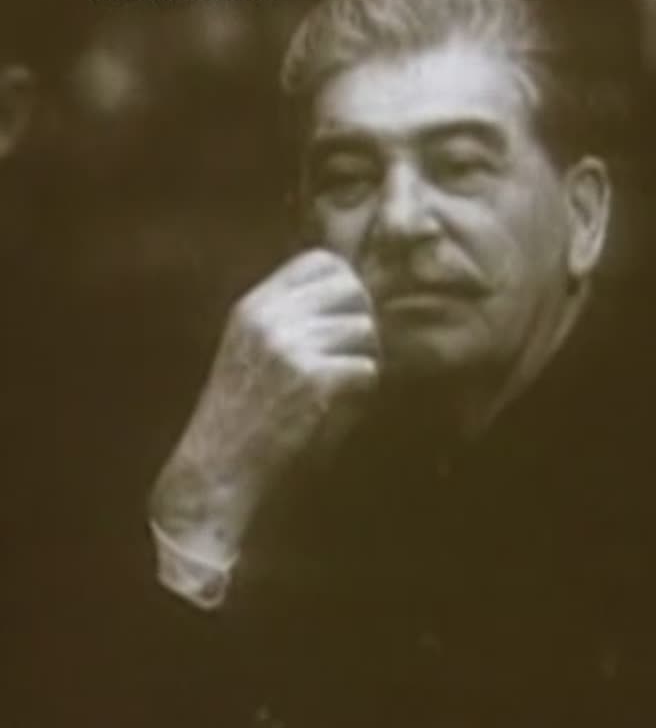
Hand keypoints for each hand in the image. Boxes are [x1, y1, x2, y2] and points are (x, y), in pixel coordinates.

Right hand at [149, 249, 379, 565]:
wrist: (217, 467)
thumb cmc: (240, 412)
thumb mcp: (248, 346)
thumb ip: (288, 315)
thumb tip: (353, 289)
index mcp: (253, 305)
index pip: (320, 260)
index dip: (344, 283)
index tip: (343, 315)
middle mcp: (269, 318)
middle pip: (351, 288)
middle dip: (360, 319)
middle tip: (351, 351)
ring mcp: (290, 347)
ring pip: (364, 329)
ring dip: (364, 356)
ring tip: (343, 382)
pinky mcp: (311, 380)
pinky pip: (365, 367)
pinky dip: (362, 387)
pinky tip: (340, 403)